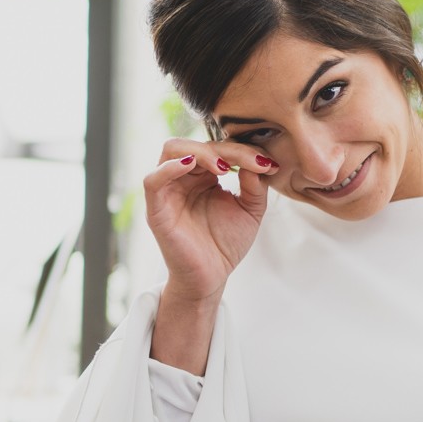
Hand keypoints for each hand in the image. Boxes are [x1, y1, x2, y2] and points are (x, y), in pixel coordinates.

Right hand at [143, 138, 278, 301]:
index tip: (269, 164)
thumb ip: (255, 184)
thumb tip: (257, 161)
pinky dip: (169, 168)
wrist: (212, 277)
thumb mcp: (251, 209)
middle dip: (228, 150)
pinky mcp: (156, 209)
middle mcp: (183, 177)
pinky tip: (192, 166)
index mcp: (203, 175)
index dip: (244, 150)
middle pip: (198, 143)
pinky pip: (153, 180)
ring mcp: (168, 191)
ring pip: (173, 150)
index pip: (219, 148)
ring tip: (225, 167)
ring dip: (202, 152)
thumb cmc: (226, 244)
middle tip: (253, 163)